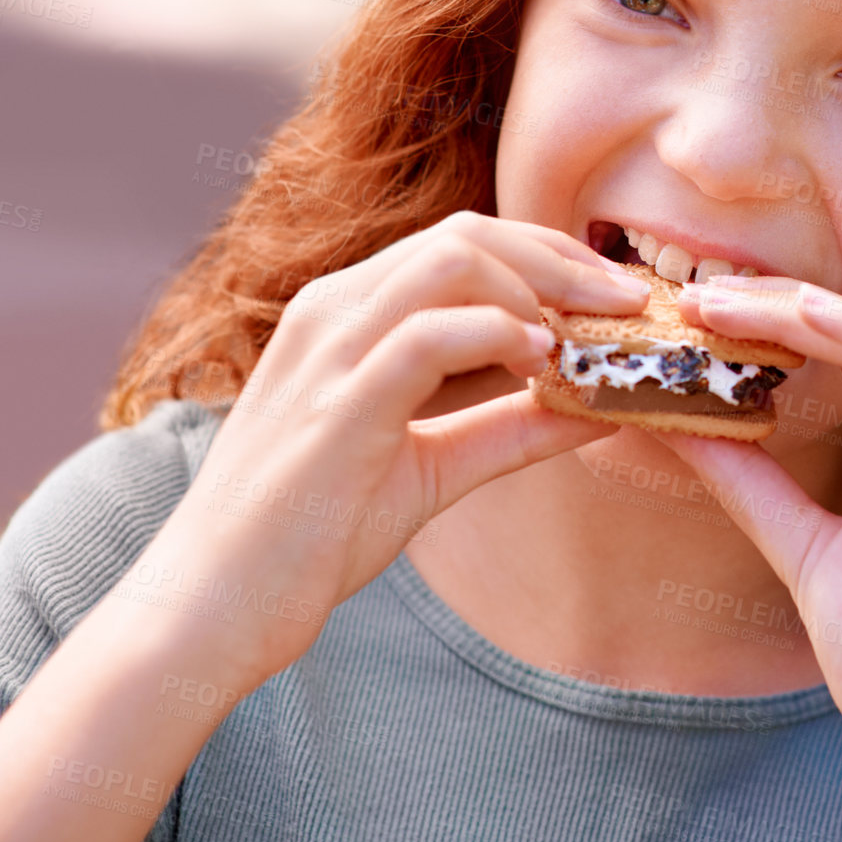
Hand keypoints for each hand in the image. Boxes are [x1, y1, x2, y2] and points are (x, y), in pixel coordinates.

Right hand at [139, 211, 648, 682]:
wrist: (214, 606)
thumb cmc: (312, 531)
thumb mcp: (432, 464)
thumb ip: (510, 427)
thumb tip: (600, 408)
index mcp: (347, 311)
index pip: (463, 243)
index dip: (550, 257)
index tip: (614, 296)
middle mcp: (334, 309)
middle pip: (467, 235)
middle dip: (562, 259)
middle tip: (627, 302)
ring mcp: (329, 349)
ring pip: (452, 262)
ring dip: (539, 288)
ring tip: (586, 334)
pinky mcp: (334, 403)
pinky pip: (427, 335)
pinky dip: (499, 335)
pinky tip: (541, 364)